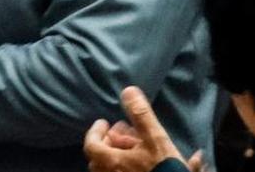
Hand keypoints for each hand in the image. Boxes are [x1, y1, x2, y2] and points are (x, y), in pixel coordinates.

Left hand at [83, 87, 205, 171]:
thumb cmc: (163, 168)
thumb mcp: (155, 138)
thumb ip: (140, 115)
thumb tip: (128, 90)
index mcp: (111, 163)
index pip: (91, 145)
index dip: (95, 131)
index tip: (105, 122)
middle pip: (100, 157)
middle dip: (111, 141)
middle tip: (125, 132)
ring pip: (111, 167)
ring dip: (122, 153)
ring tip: (138, 144)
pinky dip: (129, 165)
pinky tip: (148, 158)